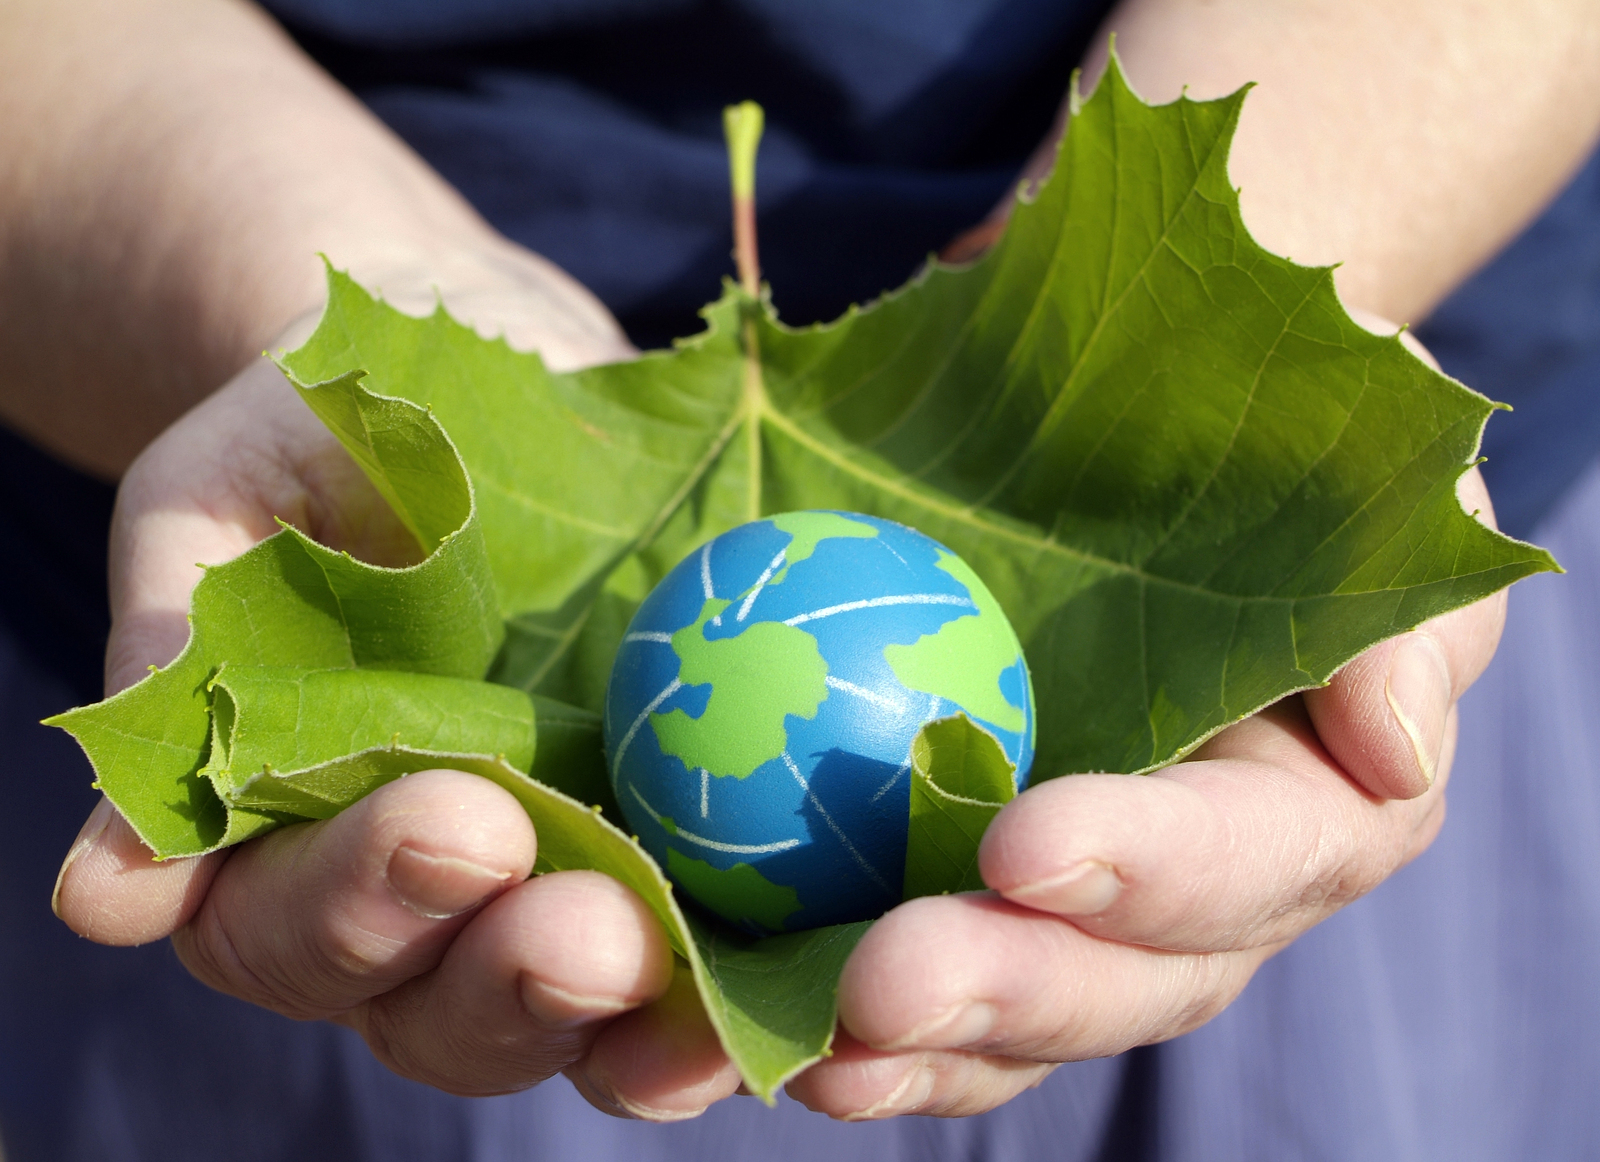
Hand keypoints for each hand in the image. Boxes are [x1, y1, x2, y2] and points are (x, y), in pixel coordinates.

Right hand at [49, 250, 749, 1106]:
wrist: (479, 351)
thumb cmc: (321, 421)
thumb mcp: (218, 506)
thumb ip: (175, 670)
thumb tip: (100, 899)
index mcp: (293, 840)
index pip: (296, 930)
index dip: (362, 906)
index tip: (451, 821)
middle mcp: (432, 893)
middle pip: (449, 1009)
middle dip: (510, 983)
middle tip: (586, 930)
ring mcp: (568, 873)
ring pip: (589, 1010)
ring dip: (641, 1016)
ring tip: (694, 971)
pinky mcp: (688, 833)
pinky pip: (726, 939)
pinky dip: (759, 969)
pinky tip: (809, 959)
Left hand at [781, 464, 1500, 1118]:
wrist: (1084, 433)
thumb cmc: (1229, 432)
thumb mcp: (1343, 469)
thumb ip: (1394, 600)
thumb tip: (1395, 752)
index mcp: (1293, 808)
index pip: (1249, 857)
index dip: (1154, 867)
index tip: (1033, 844)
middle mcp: (1176, 896)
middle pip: (1113, 981)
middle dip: (1006, 990)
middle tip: (884, 985)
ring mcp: (1046, 916)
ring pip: (993, 1024)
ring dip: (898, 1048)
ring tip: (803, 1048)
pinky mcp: (926, 904)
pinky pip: (875, 990)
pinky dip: (799, 1019)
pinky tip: (719, 1039)